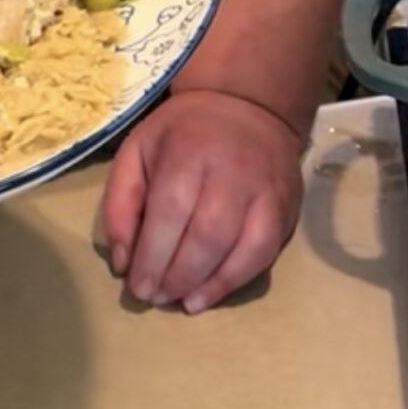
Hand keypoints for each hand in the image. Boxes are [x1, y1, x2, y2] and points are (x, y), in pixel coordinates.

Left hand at [102, 89, 303, 312]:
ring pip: (240, 250)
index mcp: (188, 150)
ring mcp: (264, 191)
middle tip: (156, 298)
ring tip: (182, 302)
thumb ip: (121, 201)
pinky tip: (210, 295)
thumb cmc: (183, 133)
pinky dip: (236, 281)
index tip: (137, 287)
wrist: (248, 106)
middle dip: (177, 276)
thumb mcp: (138, 150)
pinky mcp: (286, 208)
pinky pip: (264, 254)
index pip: (170, 211)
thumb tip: (122, 260)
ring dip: (207, 286)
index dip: (152, 257)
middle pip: (207, 236)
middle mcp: (231, 171)